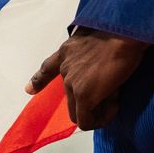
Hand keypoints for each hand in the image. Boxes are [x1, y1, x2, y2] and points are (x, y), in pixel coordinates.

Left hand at [25, 29, 148, 130]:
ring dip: (95, 112)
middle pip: (71, 97)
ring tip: (114, 101)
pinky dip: (101, 119)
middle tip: (112, 93)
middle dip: (89, 101)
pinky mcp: (83, 95)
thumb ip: (90, 56)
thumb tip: (99, 78)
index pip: (47, 68)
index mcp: (68, 50)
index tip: (29, 90)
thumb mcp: (97, 39)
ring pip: (77, 112)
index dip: (38, 81)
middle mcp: (65, 67)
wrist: (124, 32)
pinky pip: (87, 121)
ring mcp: (72, 82)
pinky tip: (115, 107)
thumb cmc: (120, 31)